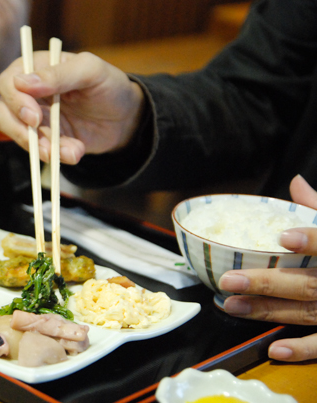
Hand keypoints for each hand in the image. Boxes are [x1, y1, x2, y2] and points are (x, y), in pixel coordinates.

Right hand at [0, 51, 144, 164]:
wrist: (126, 118)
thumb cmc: (109, 85)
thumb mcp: (91, 71)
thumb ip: (59, 74)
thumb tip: (22, 82)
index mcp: (36, 67)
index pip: (9, 81)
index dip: (16, 101)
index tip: (33, 118)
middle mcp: (29, 92)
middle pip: (4, 111)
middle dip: (22, 131)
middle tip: (44, 143)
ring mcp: (34, 117)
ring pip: (19, 136)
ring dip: (42, 148)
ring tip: (71, 152)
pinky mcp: (43, 138)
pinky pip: (38, 150)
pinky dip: (55, 155)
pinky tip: (74, 153)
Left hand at [219, 174, 316, 361]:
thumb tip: (295, 183)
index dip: (313, 240)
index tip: (284, 237)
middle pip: (308, 283)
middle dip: (267, 283)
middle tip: (229, 280)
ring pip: (307, 312)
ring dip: (268, 312)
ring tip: (231, 305)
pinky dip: (304, 350)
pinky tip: (275, 349)